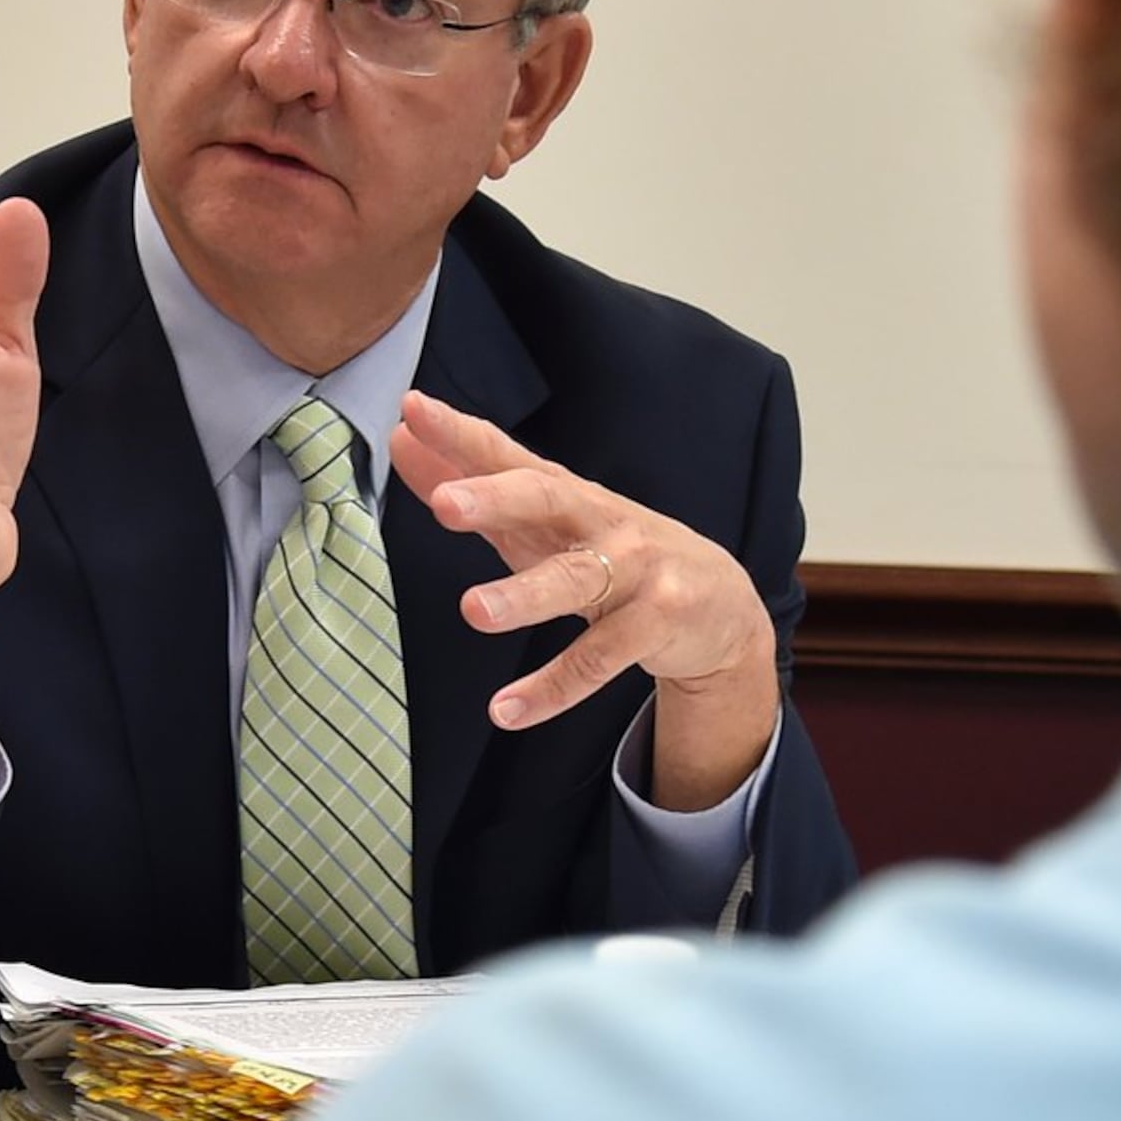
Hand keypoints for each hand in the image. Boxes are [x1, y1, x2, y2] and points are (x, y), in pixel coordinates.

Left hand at [393, 389, 779, 810]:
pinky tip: (506, 710)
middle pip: (546, 498)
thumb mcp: (543, 522)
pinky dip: (551, 688)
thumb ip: (472, 485)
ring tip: (473, 610)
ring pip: (576, 579)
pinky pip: (598, 659)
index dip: (460, 434)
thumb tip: (400, 439)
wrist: (720, 603)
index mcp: (564, 492)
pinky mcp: (657, 623)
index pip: (506, 455)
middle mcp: (600, 520)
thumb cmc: (613, 551)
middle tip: (444, 503)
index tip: (412, 410)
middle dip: (495, 498)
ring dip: (524, 596)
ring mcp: (635, 570)